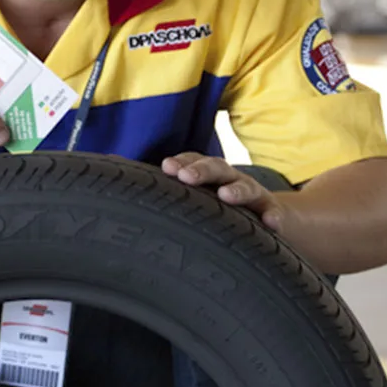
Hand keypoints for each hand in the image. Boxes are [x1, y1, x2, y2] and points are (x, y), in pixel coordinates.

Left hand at [162, 153, 286, 232]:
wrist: (271, 216)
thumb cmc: (221, 208)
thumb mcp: (197, 198)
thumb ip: (164, 190)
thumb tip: (112, 170)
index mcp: (208, 175)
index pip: (194, 162)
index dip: (182, 163)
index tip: (167, 168)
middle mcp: (230, 180)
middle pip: (216, 168)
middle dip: (201, 170)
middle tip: (185, 176)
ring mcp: (253, 196)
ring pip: (247, 188)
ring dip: (237, 190)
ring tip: (227, 196)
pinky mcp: (272, 213)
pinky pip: (274, 213)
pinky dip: (275, 216)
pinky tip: (272, 224)